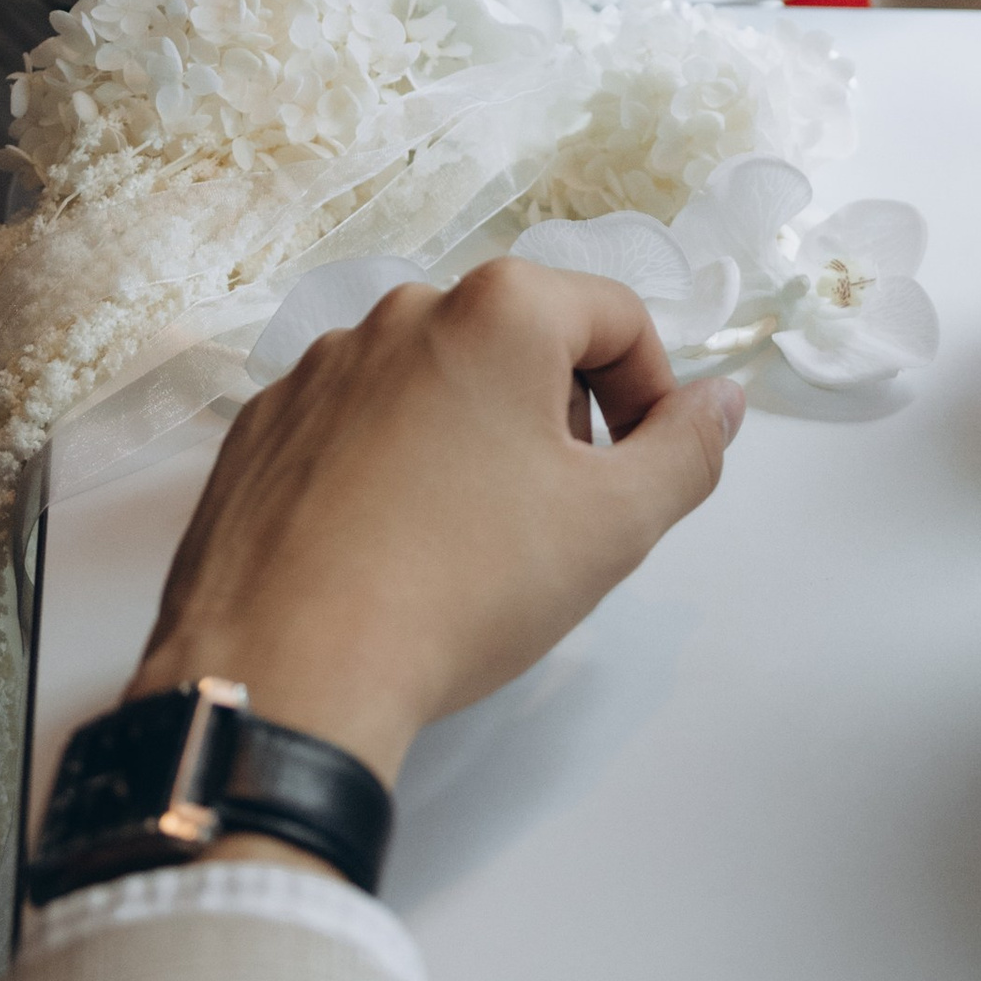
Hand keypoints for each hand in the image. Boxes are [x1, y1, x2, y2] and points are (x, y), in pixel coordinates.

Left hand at [130, 261, 743, 783]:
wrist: (287, 670)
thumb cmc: (462, 587)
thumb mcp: (614, 527)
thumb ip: (688, 450)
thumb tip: (721, 401)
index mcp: (498, 310)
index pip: (617, 318)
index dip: (652, 395)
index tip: (639, 475)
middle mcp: (402, 311)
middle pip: (521, 341)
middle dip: (559, 416)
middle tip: (559, 516)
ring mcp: (319, 365)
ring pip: (433, 381)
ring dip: (472, 438)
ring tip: (468, 542)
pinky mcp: (260, 425)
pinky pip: (352, 422)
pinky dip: (386, 466)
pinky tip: (387, 549)